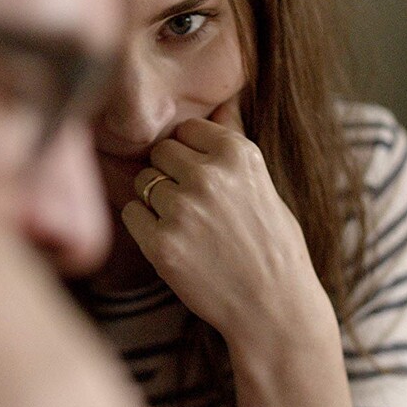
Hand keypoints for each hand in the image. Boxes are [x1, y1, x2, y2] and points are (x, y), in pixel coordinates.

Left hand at [121, 101, 334, 352]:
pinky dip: (144, 226)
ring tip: (186, 226)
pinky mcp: (162, 244)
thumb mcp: (264, 184)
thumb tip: (223, 98)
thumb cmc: (273, 245)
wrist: (274, 308)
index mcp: (238, 154)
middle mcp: (209, 176)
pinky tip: (172, 242)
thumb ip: (235, 140)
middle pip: (160, 152)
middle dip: (169, 174)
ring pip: (143, 182)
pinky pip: (132, 213)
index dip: (191, 154)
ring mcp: (183, 210)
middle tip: (191, 205)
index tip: (203, 178)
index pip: (187, 129)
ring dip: (156, 200)